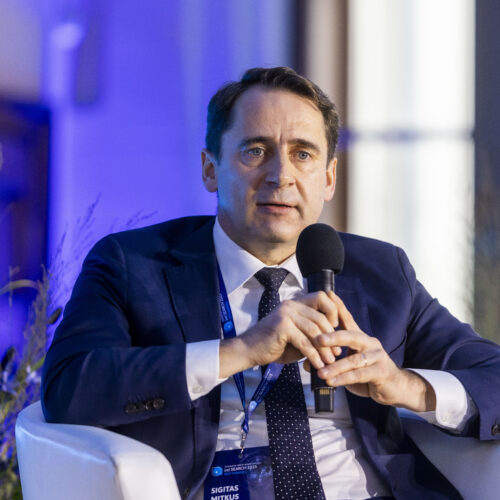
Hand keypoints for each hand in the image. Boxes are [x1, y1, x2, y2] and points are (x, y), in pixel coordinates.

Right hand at [219, 291, 341, 378]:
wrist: (248, 351)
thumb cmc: (274, 346)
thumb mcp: (296, 337)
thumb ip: (312, 334)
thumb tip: (335, 341)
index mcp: (295, 303)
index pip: (321, 297)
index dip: (332, 311)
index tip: (336, 330)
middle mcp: (291, 305)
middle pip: (320, 317)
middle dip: (331, 337)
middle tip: (337, 353)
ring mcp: (286, 314)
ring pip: (314, 330)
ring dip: (324, 349)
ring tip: (330, 362)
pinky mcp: (282, 326)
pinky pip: (304, 341)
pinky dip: (314, 355)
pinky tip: (318, 365)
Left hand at [305, 293, 435, 411]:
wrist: (396, 387)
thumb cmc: (368, 374)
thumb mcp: (347, 366)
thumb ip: (329, 362)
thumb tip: (305, 363)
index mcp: (360, 338)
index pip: (348, 319)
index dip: (339, 307)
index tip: (328, 294)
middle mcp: (369, 343)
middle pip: (350, 336)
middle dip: (333, 337)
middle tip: (317, 339)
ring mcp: (377, 356)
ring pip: (353, 359)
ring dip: (335, 367)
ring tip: (320, 372)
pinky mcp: (381, 371)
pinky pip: (359, 374)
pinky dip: (343, 379)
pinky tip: (331, 382)